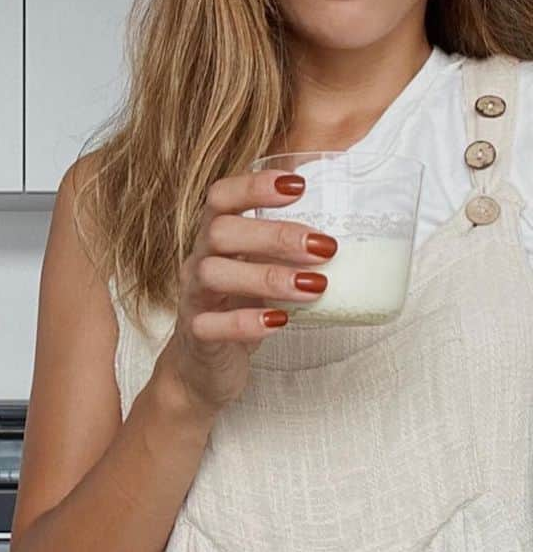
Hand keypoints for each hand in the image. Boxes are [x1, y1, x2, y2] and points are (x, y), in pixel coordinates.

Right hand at [152, 168, 337, 412]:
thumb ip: (291, 247)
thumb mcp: (264, 269)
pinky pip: (210, 325)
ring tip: (315, 285)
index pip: (221, 197)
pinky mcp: (197, 335)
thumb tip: (357, 219)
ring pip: (212, 273)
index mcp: (216, 238)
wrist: (206, 365)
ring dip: (267, 276)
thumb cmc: (242, 307)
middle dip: (274, 235)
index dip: (254, 186)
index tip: (299, 185)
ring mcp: (194, 297)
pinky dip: (246, 322)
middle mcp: (199, 260)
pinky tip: (280, 322)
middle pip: (220, 231)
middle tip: (324, 247)